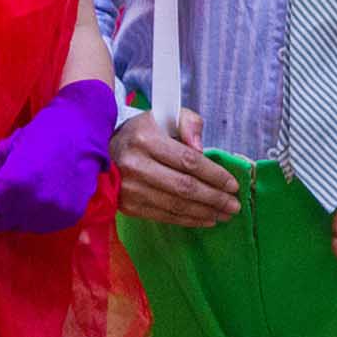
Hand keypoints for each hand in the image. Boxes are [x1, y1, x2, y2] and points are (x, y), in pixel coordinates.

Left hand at [0, 79, 115, 234]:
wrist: (87, 129)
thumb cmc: (44, 130)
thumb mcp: (7, 145)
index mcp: (11, 185)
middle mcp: (29, 206)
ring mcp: (50, 215)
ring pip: (15, 227)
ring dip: (10, 215)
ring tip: (17, 195)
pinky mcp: (67, 219)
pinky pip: (37, 226)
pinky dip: (31, 216)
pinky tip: (37, 198)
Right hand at [109, 106, 239, 225]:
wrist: (102, 152)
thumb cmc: (141, 133)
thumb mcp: (164, 116)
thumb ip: (189, 123)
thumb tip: (202, 149)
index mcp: (146, 140)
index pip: (188, 161)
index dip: (214, 175)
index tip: (233, 184)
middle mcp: (136, 166)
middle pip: (184, 187)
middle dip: (214, 198)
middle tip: (234, 205)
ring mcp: (130, 189)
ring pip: (176, 205)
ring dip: (204, 212)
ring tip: (224, 214)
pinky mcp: (128, 206)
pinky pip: (164, 216)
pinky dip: (188, 220)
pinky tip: (205, 219)